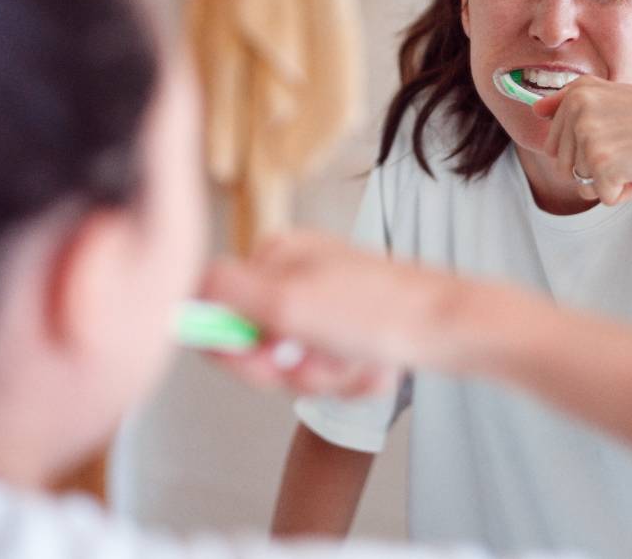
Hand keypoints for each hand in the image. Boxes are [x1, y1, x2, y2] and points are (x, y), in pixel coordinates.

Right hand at [198, 233, 459, 393]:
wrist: (451, 326)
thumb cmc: (374, 312)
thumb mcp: (286, 302)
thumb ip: (224, 292)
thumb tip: (180, 287)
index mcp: (274, 256)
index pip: (219, 312)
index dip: (236, 351)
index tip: (266, 361)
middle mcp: (295, 273)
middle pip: (258, 345)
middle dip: (290, 367)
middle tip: (322, 359)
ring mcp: (325, 299)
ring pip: (296, 363)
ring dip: (325, 375)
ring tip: (357, 361)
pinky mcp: (351, 325)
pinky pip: (330, 366)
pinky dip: (350, 375)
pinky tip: (374, 366)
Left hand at [533, 76, 631, 205]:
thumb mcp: (615, 100)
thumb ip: (573, 104)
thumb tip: (535, 110)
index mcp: (577, 91)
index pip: (554, 143)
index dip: (588, 150)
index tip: (619, 134)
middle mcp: (577, 107)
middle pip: (564, 165)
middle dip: (596, 168)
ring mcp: (587, 133)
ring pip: (581, 182)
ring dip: (611, 181)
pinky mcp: (601, 162)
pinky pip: (602, 197)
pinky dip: (625, 193)